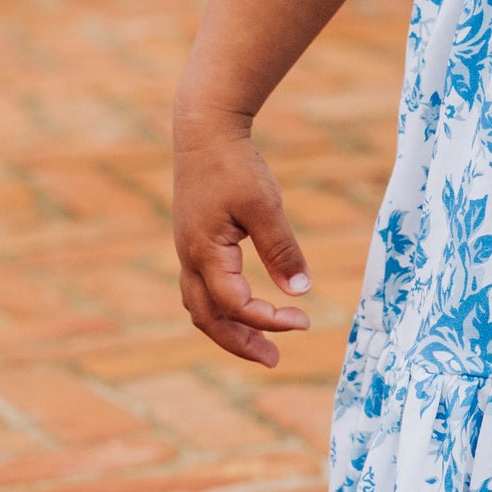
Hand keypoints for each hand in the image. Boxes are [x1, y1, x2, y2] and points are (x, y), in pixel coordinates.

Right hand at [174, 113, 311, 366]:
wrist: (204, 131)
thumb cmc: (235, 165)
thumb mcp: (265, 206)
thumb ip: (281, 249)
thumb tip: (301, 290)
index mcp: (205, 253)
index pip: (236, 304)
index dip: (269, 319)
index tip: (303, 320)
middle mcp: (190, 258)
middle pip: (208, 319)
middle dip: (241, 343)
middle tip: (275, 359)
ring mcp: (187, 250)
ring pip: (200, 306)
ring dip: (229, 329)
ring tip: (261, 342)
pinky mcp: (194, 241)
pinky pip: (201, 288)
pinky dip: (221, 307)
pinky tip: (244, 306)